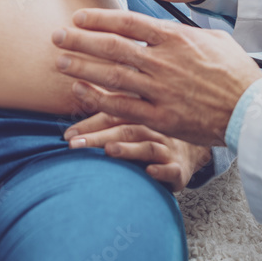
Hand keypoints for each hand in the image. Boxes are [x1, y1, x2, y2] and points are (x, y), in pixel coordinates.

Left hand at [53, 8, 261, 146]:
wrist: (251, 108)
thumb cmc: (236, 72)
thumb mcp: (214, 39)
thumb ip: (185, 32)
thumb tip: (166, 26)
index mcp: (175, 38)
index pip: (128, 22)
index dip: (99, 18)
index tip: (79, 17)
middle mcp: (163, 62)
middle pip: (112, 47)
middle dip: (80, 41)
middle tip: (56, 37)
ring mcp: (160, 90)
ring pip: (111, 76)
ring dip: (81, 68)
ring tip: (59, 63)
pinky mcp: (161, 117)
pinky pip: (121, 107)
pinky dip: (96, 99)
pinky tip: (79, 93)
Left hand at [63, 112, 212, 192]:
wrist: (195, 146)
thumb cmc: (154, 131)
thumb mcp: (136, 116)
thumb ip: (109, 108)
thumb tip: (76, 89)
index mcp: (140, 113)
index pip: (112, 114)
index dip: (89, 124)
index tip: (66, 135)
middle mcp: (153, 127)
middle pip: (124, 129)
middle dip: (98, 137)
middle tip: (74, 145)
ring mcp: (167, 147)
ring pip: (147, 146)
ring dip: (128, 149)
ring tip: (109, 150)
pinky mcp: (179, 168)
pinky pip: (171, 169)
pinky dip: (161, 170)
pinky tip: (149, 171)